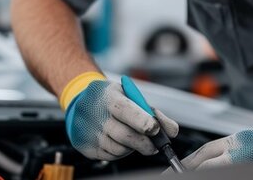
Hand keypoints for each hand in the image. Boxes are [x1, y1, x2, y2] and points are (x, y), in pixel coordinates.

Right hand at [63, 76, 178, 159]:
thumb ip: (153, 112)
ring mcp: (90, 132)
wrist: (81, 101)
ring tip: (133, 138)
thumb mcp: (131, 96)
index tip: (155, 129)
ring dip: (133, 147)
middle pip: (125, 135)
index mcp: (109, 96)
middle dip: (145, 143)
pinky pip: (111, 156)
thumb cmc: (112, 99)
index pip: (125, 110)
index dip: (142, 121)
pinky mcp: (87, 147)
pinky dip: (121, 152)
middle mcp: (96, 114)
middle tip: (154, 144)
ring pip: (119, 149)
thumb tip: (172, 131)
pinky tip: (120, 142)